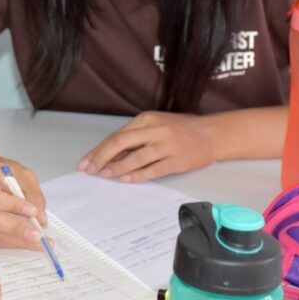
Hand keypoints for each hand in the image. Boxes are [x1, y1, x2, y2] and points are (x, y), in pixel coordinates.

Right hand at [0, 159, 45, 250]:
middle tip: (38, 235)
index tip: (34, 212)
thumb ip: (34, 195)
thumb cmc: (3, 173)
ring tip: (37, 243)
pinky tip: (26, 242)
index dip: (13, 207)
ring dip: (16, 240)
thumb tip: (41, 219)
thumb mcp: (23, 174)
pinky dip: (11, 242)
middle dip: (15, 228)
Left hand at [77, 111, 216, 181]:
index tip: (86, 161)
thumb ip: (135, 137)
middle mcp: (155, 130)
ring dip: (118, 167)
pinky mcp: (177, 160)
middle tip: (90, 170)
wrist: (212, 134)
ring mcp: (167, 145)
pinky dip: (138, 175)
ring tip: (105, 175)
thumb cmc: (180, 130)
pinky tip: (126, 180)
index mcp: (147, 119)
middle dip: (102, 157)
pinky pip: (153, 169)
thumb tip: (109, 155)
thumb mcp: (155, 125)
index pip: (117, 135)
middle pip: (122, 143)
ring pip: (136, 157)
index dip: (99, 150)